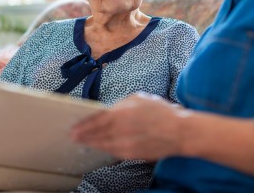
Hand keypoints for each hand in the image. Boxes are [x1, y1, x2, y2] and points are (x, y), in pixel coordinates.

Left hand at [70, 92, 187, 160]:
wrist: (180, 132)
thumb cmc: (160, 112)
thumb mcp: (138, 98)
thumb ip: (120, 104)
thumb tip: (108, 110)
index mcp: (121, 113)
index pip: (96, 121)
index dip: (83, 125)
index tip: (73, 127)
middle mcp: (121, 130)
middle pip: (96, 134)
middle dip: (83, 136)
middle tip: (73, 136)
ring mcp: (126, 144)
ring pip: (103, 145)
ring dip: (91, 144)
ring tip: (83, 142)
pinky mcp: (132, 154)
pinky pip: (113, 152)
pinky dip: (104, 149)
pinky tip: (100, 147)